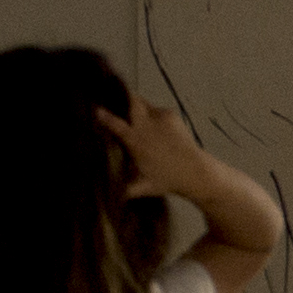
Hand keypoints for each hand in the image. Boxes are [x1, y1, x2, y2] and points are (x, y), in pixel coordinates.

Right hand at [102, 99, 222, 202]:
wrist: (196, 171)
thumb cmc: (167, 181)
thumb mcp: (143, 187)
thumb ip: (125, 190)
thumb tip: (111, 195)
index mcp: (136, 140)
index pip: (116, 124)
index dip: (105, 116)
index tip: (96, 110)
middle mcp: (147, 124)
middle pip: (132, 101)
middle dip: (122, 97)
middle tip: (114, 98)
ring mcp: (161, 117)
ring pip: (143, 104)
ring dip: (137, 108)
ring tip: (133, 115)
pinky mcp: (172, 115)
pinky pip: (156, 110)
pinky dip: (151, 115)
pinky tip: (152, 125)